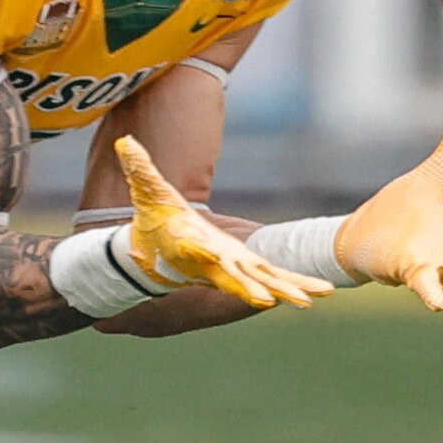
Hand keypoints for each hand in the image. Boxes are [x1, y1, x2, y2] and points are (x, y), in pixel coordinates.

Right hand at [113, 136, 330, 309]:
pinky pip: (274, 278)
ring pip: (262, 283)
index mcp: (191, 246)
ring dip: (285, 290)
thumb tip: (124, 141)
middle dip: (251, 288)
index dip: (205, 256)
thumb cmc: (154, 222)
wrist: (156, 255)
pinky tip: (318, 293)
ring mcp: (233, 269)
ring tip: (309, 301)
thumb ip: (140, 168)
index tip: (214, 257)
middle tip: (268, 300)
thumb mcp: (148, 192)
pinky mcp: (246, 268)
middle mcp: (214, 264)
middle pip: (235, 279)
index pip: (198, 252)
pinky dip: (294, 284)